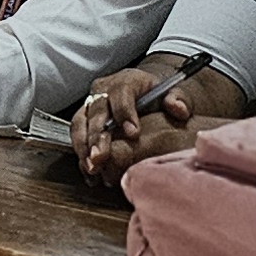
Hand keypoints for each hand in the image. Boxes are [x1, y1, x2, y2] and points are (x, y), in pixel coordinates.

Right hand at [70, 65, 205, 185]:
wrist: (143, 93)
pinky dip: (81, 155)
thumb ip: (178, 99)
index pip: (121, 94)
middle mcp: (103, 91)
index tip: (133, 133)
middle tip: (101, 157)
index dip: (125, 113)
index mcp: (125, 81)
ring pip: (80, 123)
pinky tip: (90, 174)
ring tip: (92, 168)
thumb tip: (177, 108)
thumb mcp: (171, 93)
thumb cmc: (156, 95)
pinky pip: (77, 136)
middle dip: (97, 136)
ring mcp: (91, 105)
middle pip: (96, 111)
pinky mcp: (84, 120)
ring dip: (84, 147)